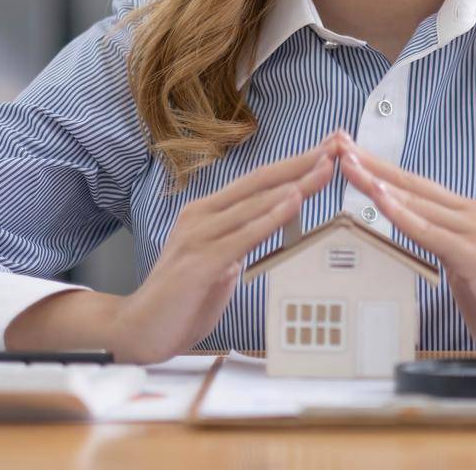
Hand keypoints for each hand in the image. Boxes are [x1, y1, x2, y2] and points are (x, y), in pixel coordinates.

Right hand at [105, 131, 342, 363]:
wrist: (139, 329)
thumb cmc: (182, 297)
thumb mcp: (221, 261)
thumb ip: (244, 240)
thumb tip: (276, 225)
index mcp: (206, 212)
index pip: (258, 181)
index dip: (293, 164)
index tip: (326, 151)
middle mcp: (201, 216)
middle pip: (260, 182)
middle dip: (302, 163)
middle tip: (336, 147)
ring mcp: (198, 237)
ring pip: (255, 204)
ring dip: (294, 185)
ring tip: (325, 168)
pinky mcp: (199, 263)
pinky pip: (241, 236)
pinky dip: (270, 218)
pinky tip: (293, 204)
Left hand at [334, 130, 475, 362]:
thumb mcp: (461, 265)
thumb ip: (438, 243)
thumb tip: (409, 234)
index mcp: (468, 215)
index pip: (416, 186)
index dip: (382, 169)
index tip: (351, 154)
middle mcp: (472, 214)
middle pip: (411, 185)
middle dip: (372, 165)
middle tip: (339, 145)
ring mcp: (475, 232)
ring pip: (416, 203)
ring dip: (378, 183)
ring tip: (348, 166)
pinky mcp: (475, 255)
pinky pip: (429, 232)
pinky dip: (402, 214)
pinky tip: (381, 200)